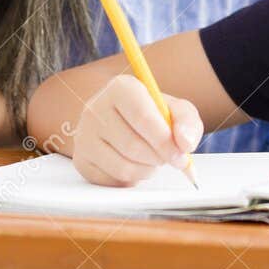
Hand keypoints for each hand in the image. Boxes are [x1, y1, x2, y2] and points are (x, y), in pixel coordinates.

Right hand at [71, 74, 202, 186]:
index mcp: (120, 88)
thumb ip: (187, 122)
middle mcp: (95, 108)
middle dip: (158, 158)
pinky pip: (112, 180)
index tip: (180, 155)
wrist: (124, 122)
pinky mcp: (81, 160)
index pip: (142, 117)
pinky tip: (135, 165)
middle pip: (133, 145)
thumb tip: (184, 143)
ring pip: (123, 166)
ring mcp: (84, 135)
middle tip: (169, 158)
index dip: (165, 140)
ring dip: (147, 170)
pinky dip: (132, 179)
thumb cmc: (153, 115)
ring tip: (152, 159)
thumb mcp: (175, 110)